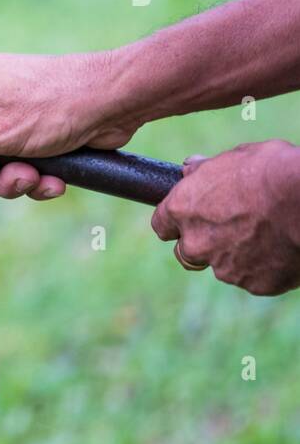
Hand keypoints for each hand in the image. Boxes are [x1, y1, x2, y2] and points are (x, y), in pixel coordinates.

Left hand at [151, 140, 299, 295]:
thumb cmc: (272, 171)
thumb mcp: (234, 159)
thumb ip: (206, 171)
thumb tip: (190, 169)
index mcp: (182, 210)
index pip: (161, 224)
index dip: (175, 221)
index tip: (187, 217)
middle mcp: (196, 243)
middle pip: (186, 253)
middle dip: (201, 244)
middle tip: (227, 230)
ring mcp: (225, 268)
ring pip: (223, 266)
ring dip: (236, 255)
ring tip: (266, 234)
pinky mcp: (255, 284)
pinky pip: (255, 277)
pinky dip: (265, 267)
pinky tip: (282, 247)